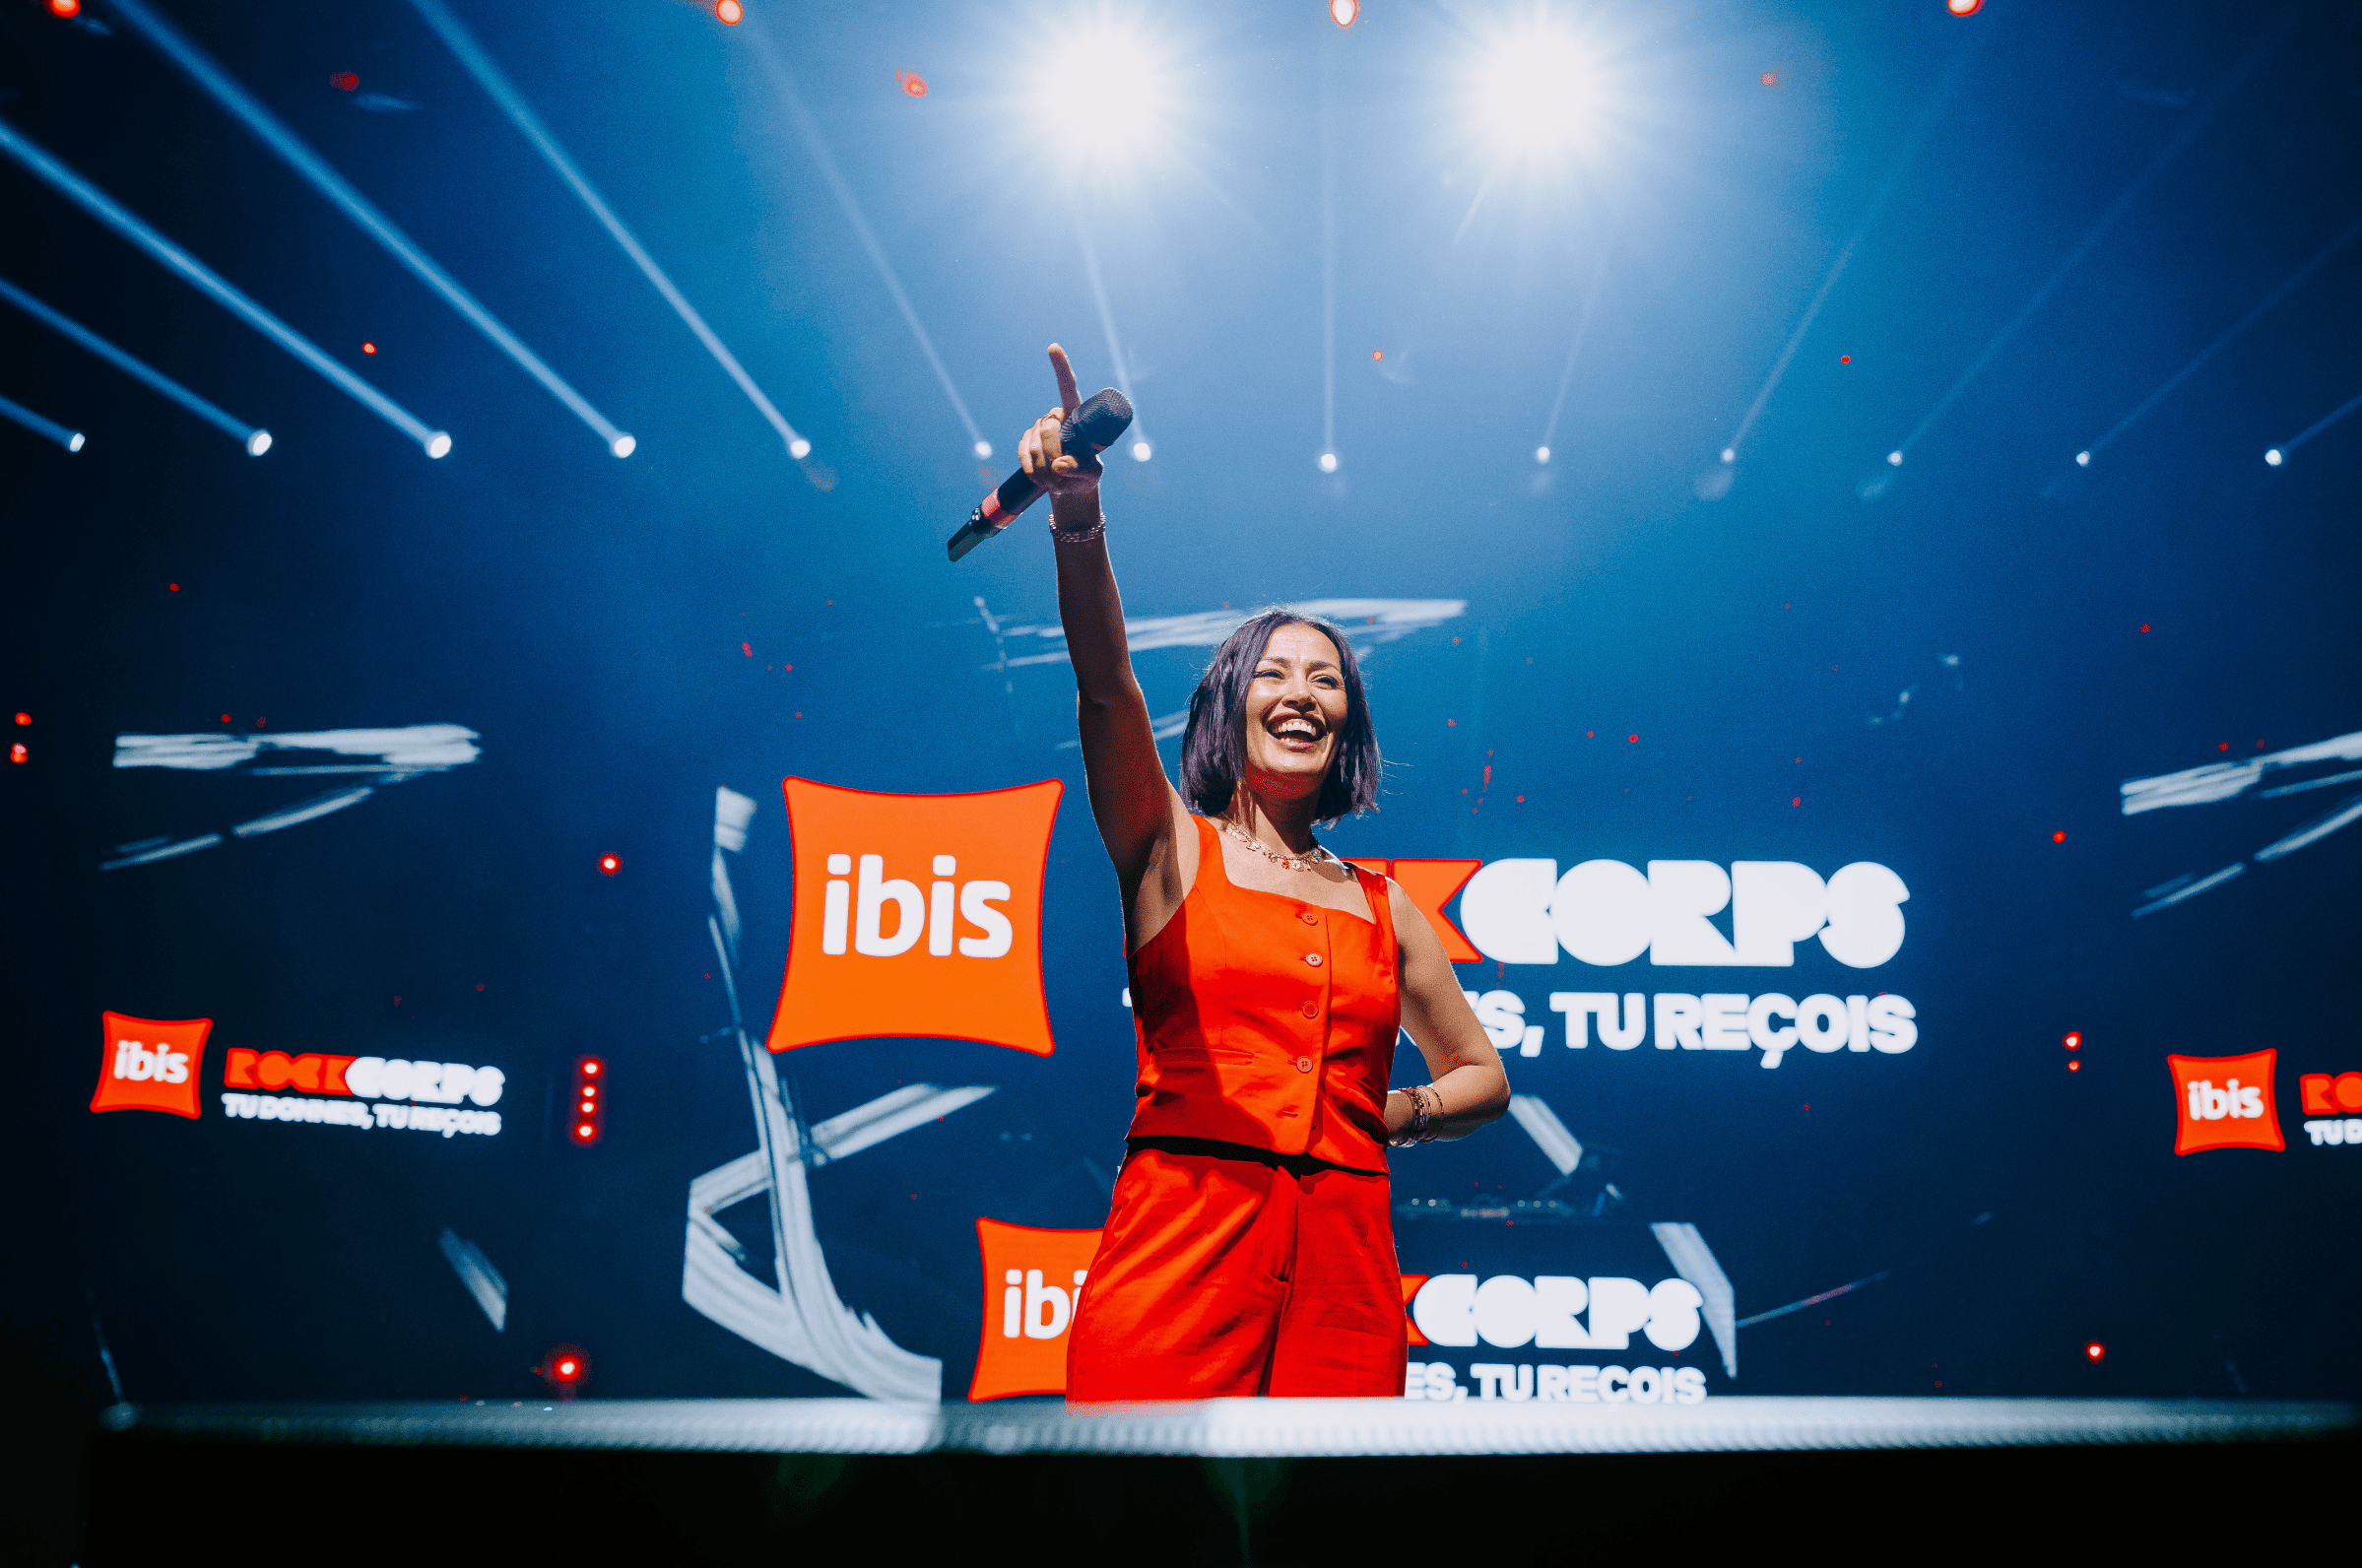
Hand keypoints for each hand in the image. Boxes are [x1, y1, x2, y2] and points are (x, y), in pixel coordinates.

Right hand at [1018, 343, 1102, 505]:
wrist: (1068, 486)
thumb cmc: (1086, 476)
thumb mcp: (1091, 476)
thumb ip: (1081, 470)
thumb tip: (1059, 465)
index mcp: (1076, 416)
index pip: (1068, 388)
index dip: (1061, 367)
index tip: (1053, 346)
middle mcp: (1056, 416)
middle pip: (1049, 430)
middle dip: (1054, 457)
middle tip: (1062, 478)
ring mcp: (1038, 427)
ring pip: (1036, 447)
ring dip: (1045, 471)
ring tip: (1057, 481)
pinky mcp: (1025, 440)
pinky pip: (1024, 456)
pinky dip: (1033, 472)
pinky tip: (1043, 478)